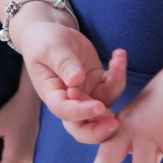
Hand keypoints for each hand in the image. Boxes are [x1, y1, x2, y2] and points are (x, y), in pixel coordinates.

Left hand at [0, 75, 40, 162]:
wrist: (31, 98)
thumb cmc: (13, 111)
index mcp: (17, 155)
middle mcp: (28, 156)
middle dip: (3, 161)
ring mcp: (35, 151)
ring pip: (19, 162)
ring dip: (11, 154)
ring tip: (7, 136)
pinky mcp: (37, 144)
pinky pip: (25, 154)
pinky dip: (19, 148)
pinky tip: (16, 133)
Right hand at [20, 22, 125, 142]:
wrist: (51, 33)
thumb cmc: (44, 42)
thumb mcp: (50, 49)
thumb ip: (63, 64)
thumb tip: (76, 80)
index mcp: (52, 94)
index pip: (65, 111)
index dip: (81, 112)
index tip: (98, 107)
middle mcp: (69, 100)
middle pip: (84, 126)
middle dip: (100, 129)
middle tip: (115, 124)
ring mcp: (86, 93)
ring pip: (105, 105)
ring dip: (116, 87)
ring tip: (117, 61)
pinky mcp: (98, 82)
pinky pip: (113, 85)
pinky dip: (119, 73)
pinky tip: (119, 54)